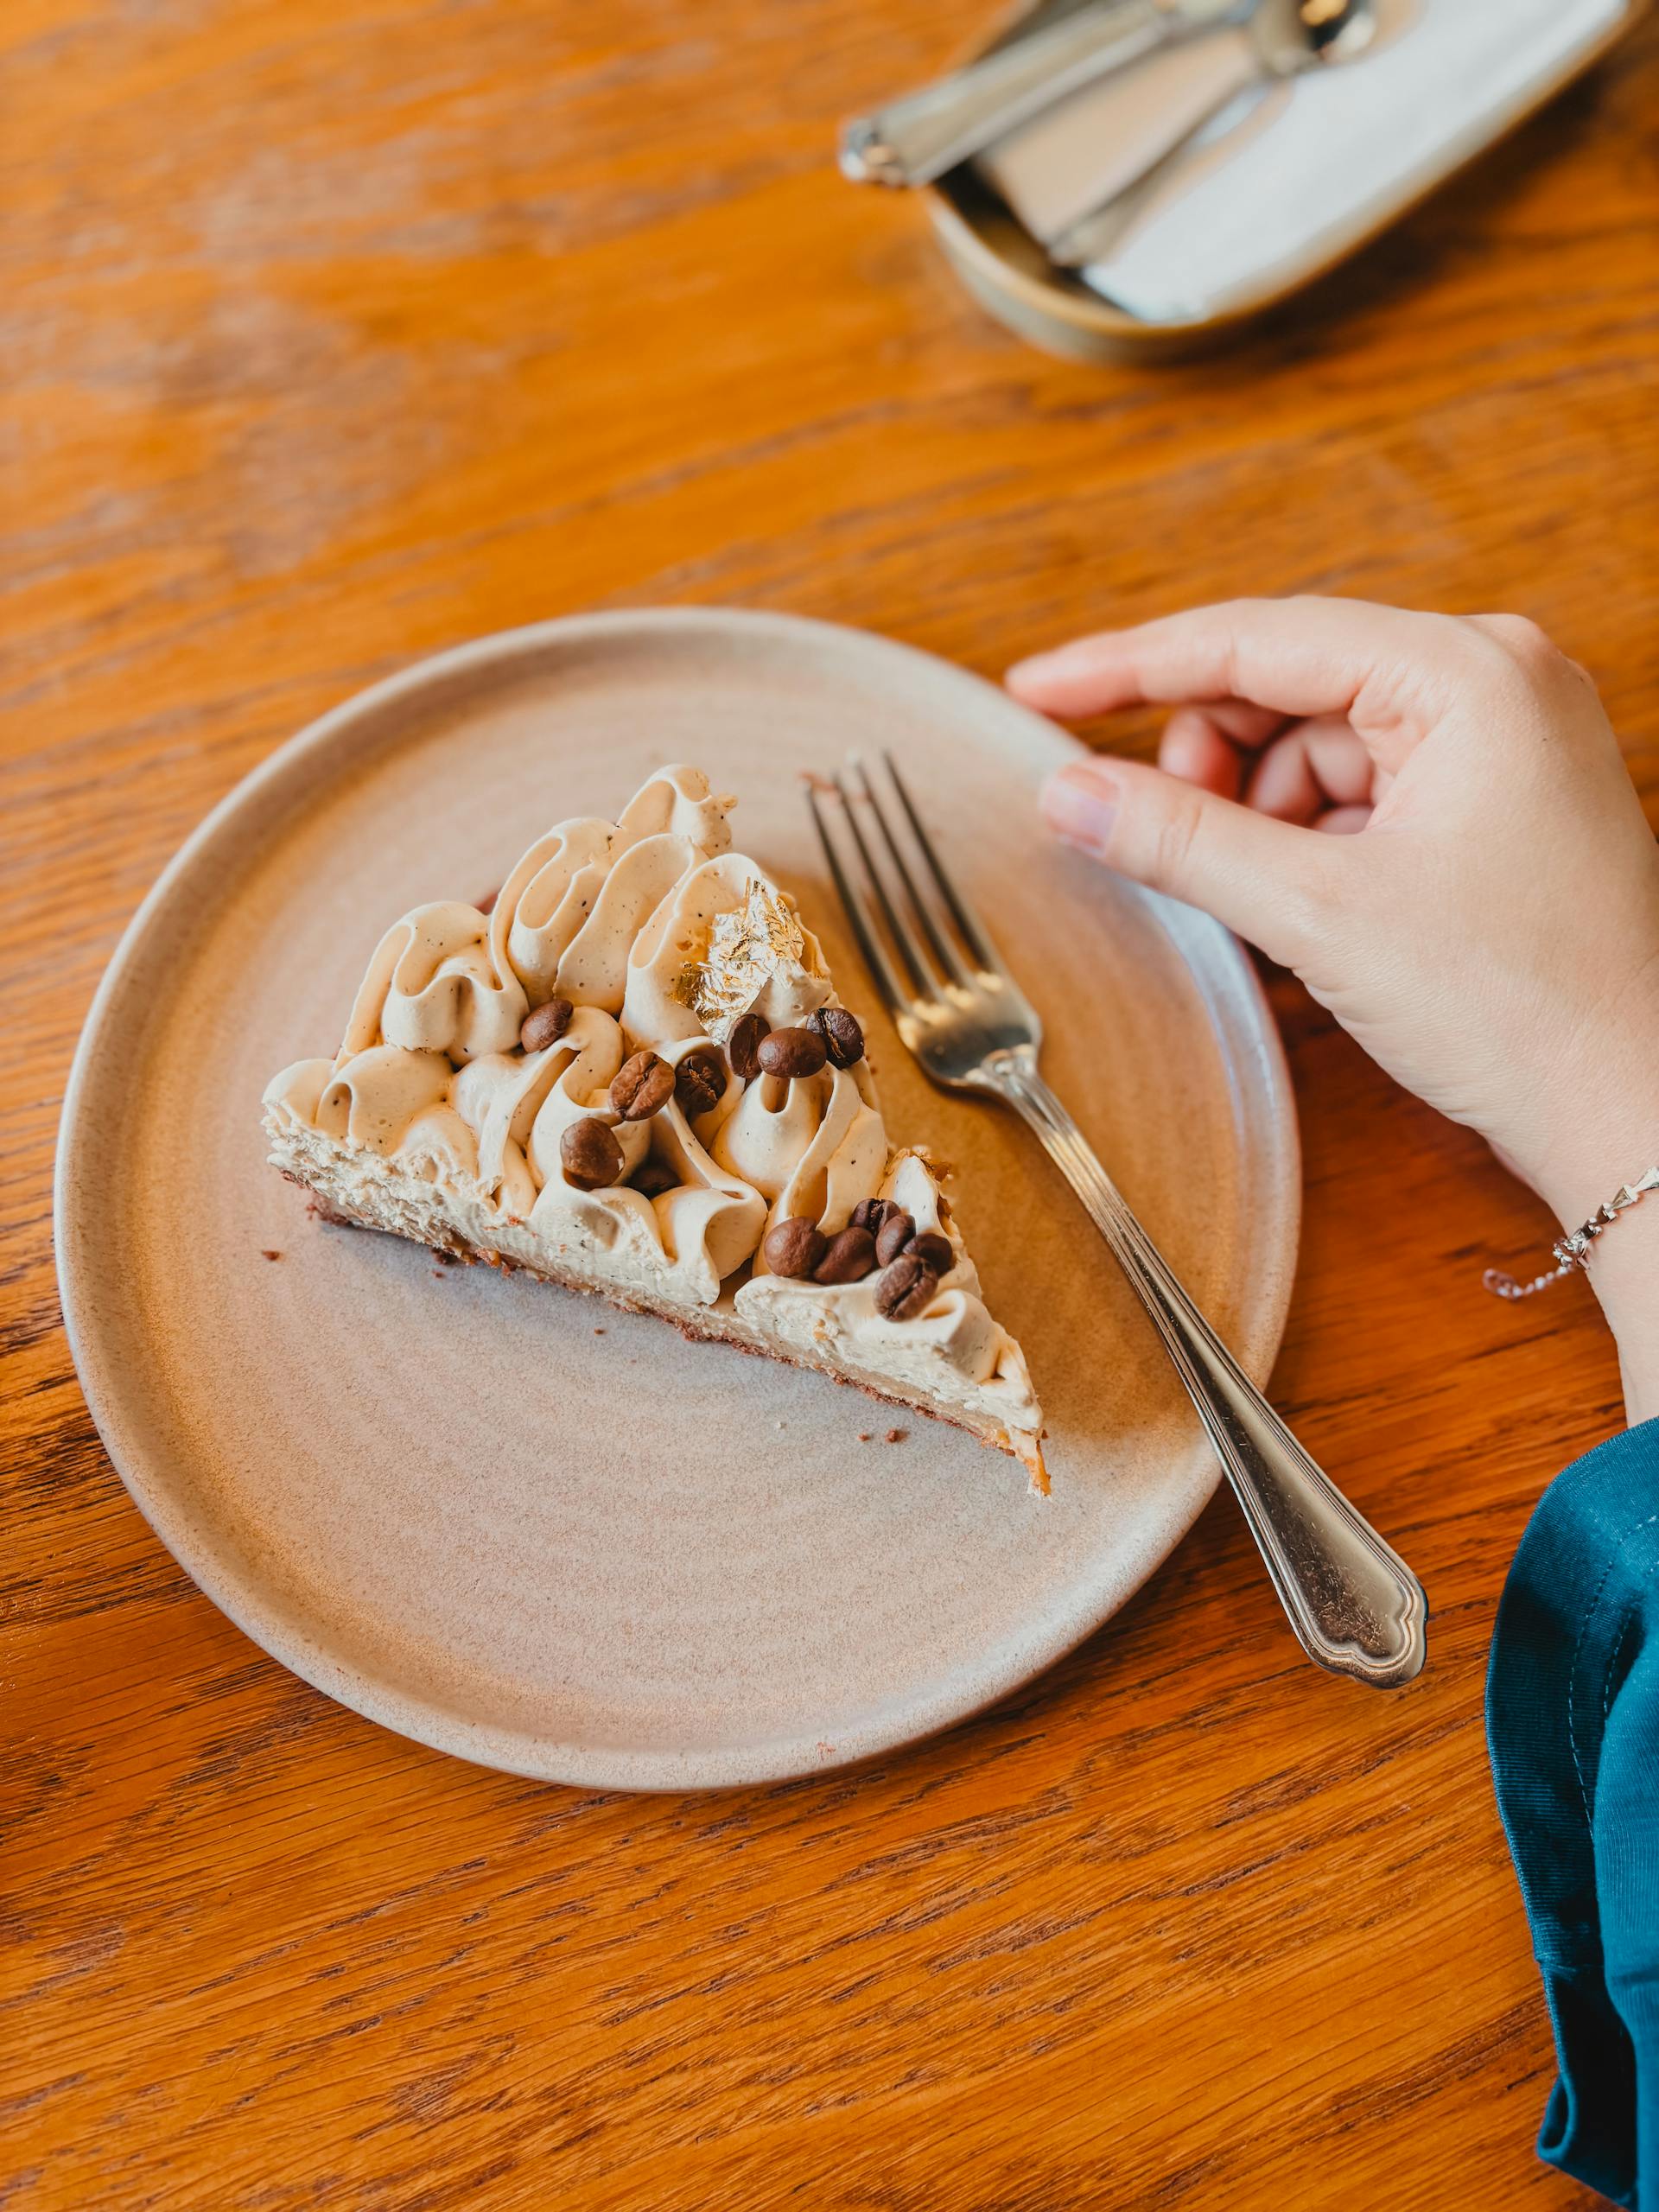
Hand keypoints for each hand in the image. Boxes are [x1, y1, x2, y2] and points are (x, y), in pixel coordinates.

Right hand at [1009, 598, 1658, 1419]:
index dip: (1128, 666)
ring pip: (1317, 744)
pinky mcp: (1497, 796)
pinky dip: (1311, 843)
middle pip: (1285, 686)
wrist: (1631, 1109)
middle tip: (1164, 841)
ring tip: (1268, 905)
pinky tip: (1307, 911)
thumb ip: (1180, 838)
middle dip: (1211, 763)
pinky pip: (1362, 788)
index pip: (1255, 639)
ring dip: (1262, 815)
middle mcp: (1496, 679)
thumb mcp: (1320, 914)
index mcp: (1468, 672)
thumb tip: (1066, 791)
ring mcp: (1504, 737)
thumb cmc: (1520, 1007)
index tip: (1034, 688)